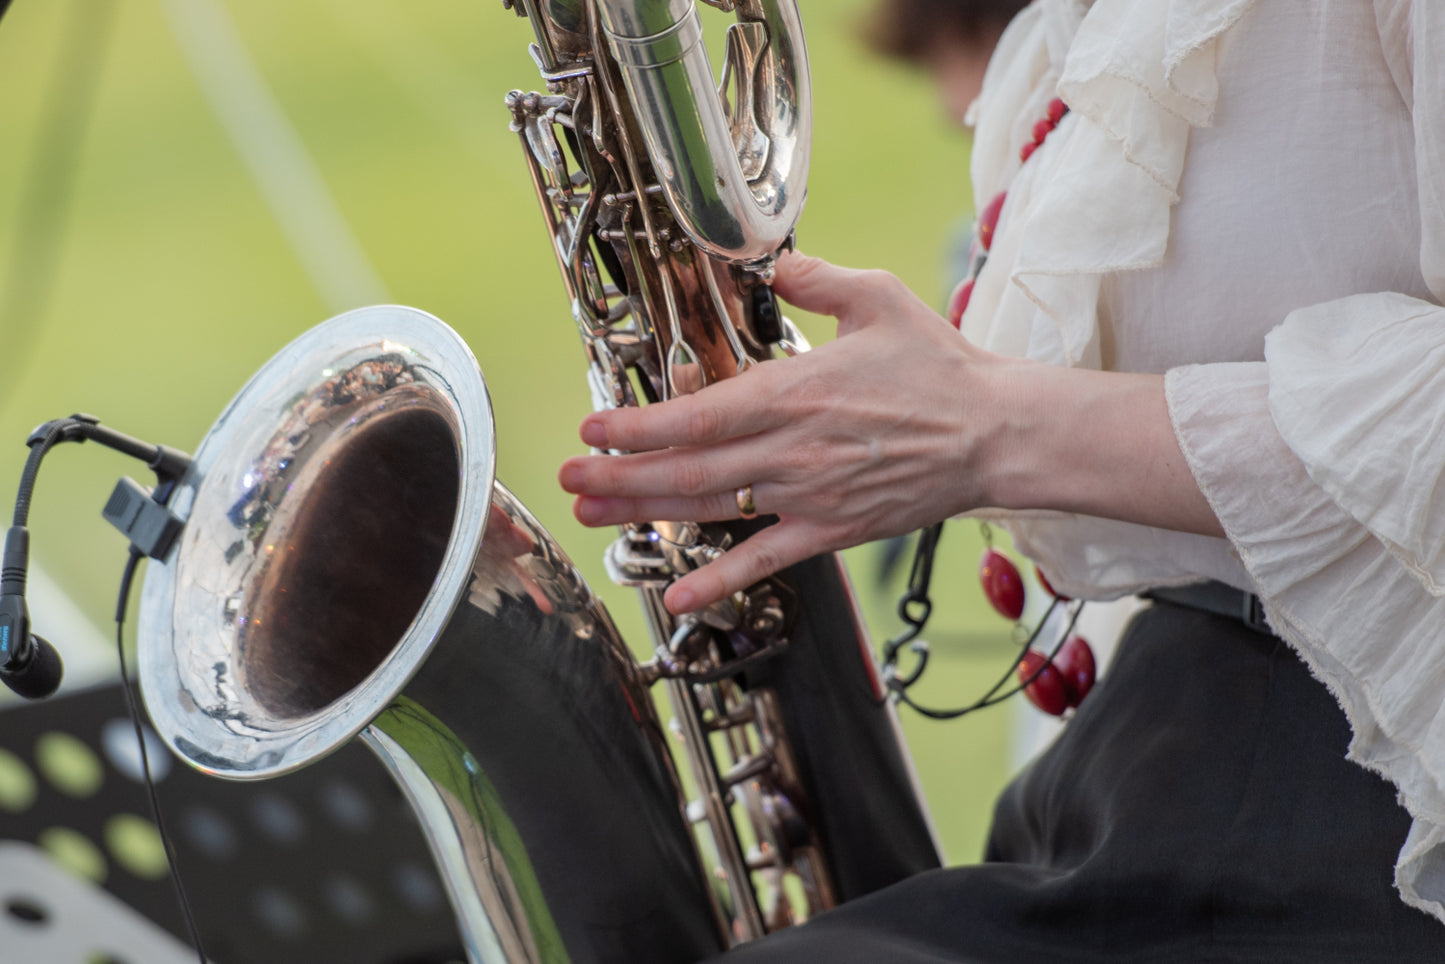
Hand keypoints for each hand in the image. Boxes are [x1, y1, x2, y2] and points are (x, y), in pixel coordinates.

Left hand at [558, 252, 1014, 612]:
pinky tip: (677, 600)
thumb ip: (816, 279)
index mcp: (794, 392)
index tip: (592, 431)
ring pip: (711, 508)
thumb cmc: (939, 368)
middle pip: (686, 467)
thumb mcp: (878, 299)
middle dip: (618, 475)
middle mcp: (790, 450)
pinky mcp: (830, 531)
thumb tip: (774, 262)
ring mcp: (807, 496)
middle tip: (568, 479)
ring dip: (645, 514)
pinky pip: (765, 560)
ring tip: (593, 514)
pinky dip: (718, 582)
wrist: (994, 434)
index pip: (697, 415)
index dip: (637, 428)